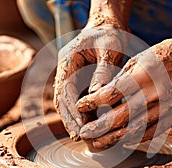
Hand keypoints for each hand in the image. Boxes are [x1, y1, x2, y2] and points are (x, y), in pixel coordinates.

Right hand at [54, 23, 126, 140]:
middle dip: (69, 118)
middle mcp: (66, 69)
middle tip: (78, 136)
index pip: (65, 87)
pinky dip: (80, 113)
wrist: (108, 27)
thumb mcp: (109, 48)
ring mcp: (70, 75)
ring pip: (66, 101)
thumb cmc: (110, 35)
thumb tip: (96, 96)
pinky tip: (87, 126)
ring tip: (80, 136)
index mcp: (68, 59)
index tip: (81, 123)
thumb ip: (102, 71)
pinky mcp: (78, 81)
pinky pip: (76, 100)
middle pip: (62, 98)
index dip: (72, 107)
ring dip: (72, 119)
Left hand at [76, 36, 171, 148]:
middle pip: (120, 117)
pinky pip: (152, 132)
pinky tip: (121, 141)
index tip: (81, 106)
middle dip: (99, 128)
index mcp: (143, 76)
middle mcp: (154, 95)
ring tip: (97, 143)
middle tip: (84, 134)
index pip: (111, 94)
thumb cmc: (170, 54)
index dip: (92, 103)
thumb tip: (104, 95)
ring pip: (134, 130)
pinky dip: (134, 139)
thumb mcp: (142, 57)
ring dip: (113, 139)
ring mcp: (167, 108)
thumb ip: (123, 78)